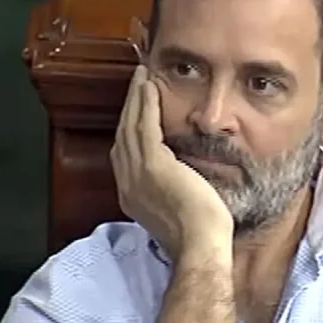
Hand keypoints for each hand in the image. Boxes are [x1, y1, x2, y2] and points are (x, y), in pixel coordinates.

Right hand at [110, 65, 233, 262]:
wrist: (199, 246)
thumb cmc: (199, 235)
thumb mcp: (177, 211)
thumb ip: (172, 192)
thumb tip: (183, 179)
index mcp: (133, 196)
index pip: (125, 154)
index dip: (127, 129)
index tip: (134, 112)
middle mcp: (128, 183)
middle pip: (122, 136)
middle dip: (128, 108)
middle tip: (135, 84)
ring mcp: (138, 173)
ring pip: (131, 126)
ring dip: (136, 98)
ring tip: (141, 77)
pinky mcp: (153, 164)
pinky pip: (144, 125)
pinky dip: (145, 103)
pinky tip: (149, 87)